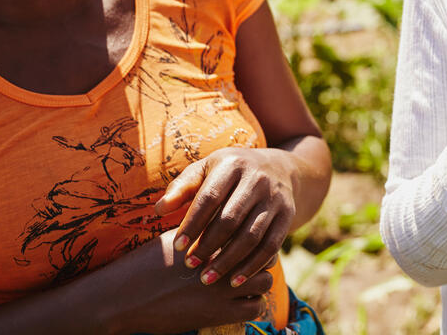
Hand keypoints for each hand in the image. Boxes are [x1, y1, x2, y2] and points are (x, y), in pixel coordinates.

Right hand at [106, 228, 273, 334]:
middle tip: (251, 262)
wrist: (123, 297)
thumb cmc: (144, 264)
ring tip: (247, 283)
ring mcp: (221, 288)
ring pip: (265, 282)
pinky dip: (253, 305)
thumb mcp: (174, 236)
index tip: (248, 241)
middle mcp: (221, 260)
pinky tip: (240, 302)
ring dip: (259, 282)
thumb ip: (200, 226)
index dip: (253, 236)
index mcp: (212, 238)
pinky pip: (254, 309)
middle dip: (261, 258)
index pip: (250, 231)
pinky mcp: (218, 314)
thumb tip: (216, 214)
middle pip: (264, 254)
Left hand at [153, 147, 295, 288]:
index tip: (177, 247)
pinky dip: (253, 266)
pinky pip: (271, 245)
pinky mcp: (288, 215)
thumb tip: (159, 210)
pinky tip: (235, 281)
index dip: (192, 224)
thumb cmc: (230, 173)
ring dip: (228, 261)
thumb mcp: (206, 170)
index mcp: (233, 165)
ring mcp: (275, 198)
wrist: (278, 169)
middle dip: (208, 246)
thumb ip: (182, 188)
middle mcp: (258, 179)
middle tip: (190, 265)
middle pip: (231, 219)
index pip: (210, 197)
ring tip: (207, 278)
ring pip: (251, 236)